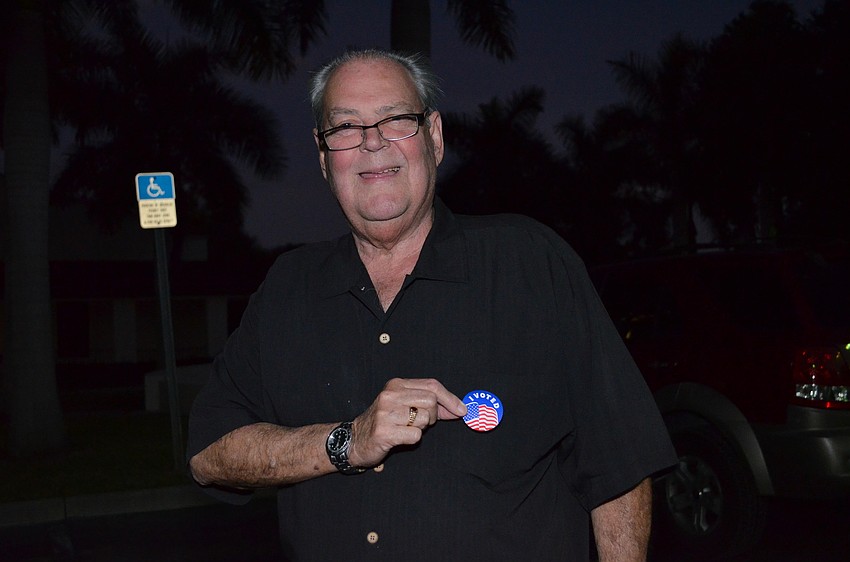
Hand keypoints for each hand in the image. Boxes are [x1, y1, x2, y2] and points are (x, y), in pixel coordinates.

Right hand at [348, 378, 466, 467]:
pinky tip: (400, 438)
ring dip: (421, 428)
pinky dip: (412, 439)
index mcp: (396, 385)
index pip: (431, 385)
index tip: (461, 410)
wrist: (354, 440)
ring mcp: (386, 413)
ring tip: (406, 429)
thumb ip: (428, 404)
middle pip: (431, 400)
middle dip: (433, 415)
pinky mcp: (385, 432)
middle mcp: (390, 395)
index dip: (450, 398)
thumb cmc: (383, 423)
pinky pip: (415, 436)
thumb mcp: (403, 405)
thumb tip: (457, 408)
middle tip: (422, 423)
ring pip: (424, 418)